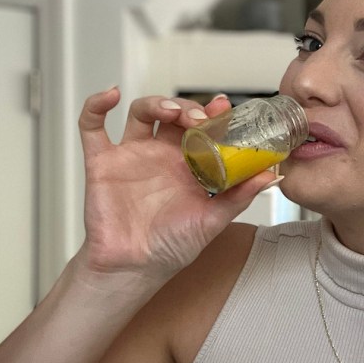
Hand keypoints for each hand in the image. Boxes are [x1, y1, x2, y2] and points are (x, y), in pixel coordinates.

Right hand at [76, 89, 276, 280]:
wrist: (135, 268)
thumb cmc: (173, 246)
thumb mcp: (214, 220)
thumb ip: (240, 195)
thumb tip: (271, 175)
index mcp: (189, 164)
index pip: (202, 127)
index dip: (213, 113)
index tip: (224, 107)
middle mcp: (161, 155)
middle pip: (173, 114)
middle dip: (187, 108)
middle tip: (200, 118)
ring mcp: (131, 156)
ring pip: (141, 112)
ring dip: (155, 103)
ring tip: (170, 112)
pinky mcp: (102, 163)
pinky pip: (92, 127)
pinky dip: (95, 106)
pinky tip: (110, 95)